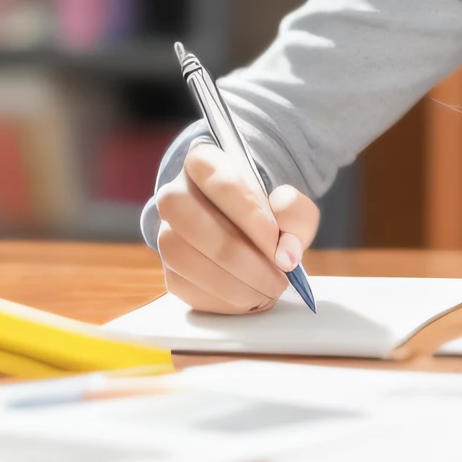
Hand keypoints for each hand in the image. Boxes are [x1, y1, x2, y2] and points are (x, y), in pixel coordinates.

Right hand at [153, 141, 319, 313]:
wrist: (245, 223)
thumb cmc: (267, 209)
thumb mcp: (290, 202)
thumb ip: (296, 216)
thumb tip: (287, 254)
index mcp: (204, 162)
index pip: (222, 184)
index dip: (252, 218)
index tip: (278, 247)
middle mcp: (174, 194)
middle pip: (194, 224)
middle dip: (241, 259)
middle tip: (277, 278)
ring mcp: (165, 232)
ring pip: (183, 258)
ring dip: (231, 283)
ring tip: (267, 292)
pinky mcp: (167, 267)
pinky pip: (183, 286)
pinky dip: (219, 299)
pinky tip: (248, 298)